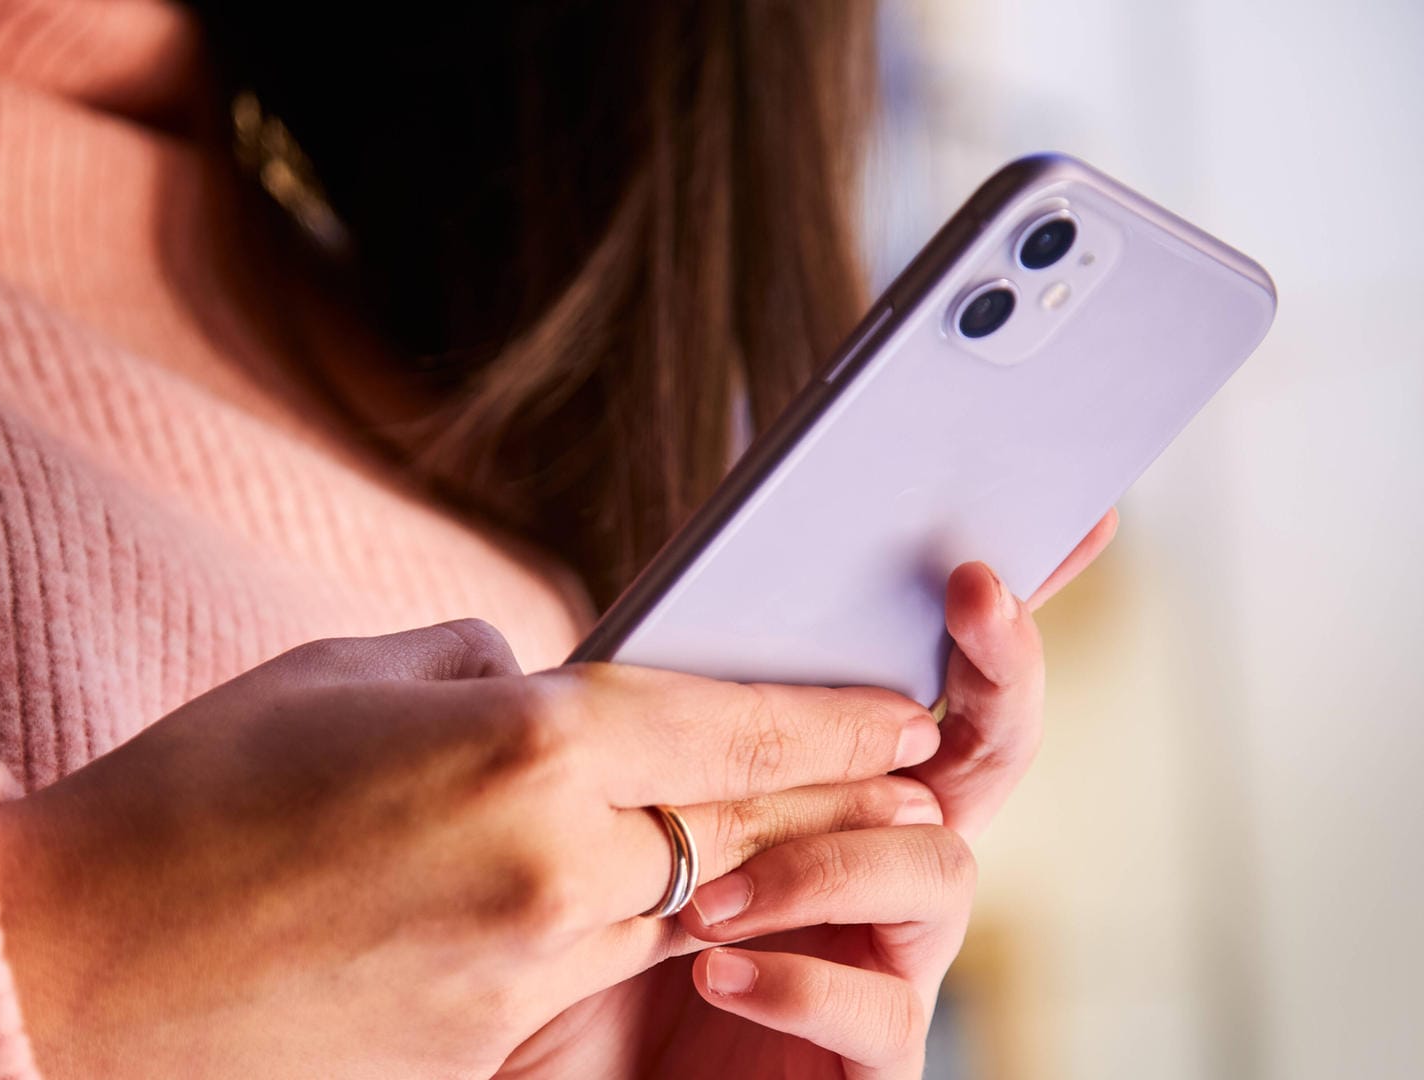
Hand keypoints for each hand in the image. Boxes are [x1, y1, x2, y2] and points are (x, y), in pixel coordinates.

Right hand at [0, 620, 944, 1076]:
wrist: (71, 973)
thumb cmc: (183, 797)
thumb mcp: (333, 678)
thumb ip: (468, 675)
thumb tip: (534, 685)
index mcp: (512, 743)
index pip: (724, 722)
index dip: (829, 717)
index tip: (904, 713)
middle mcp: (543, 863)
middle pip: (736, 830)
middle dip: (826, 804)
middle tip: (904, 783)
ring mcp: (519, 977)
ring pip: (667, 913)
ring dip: (718, 877)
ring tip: (766, 846)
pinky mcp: (481, 1057)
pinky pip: (572, 980)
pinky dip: (591, 941)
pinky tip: (572, 910)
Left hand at [500, 510, 1118, 1078]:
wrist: (549, 1071)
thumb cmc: (568, 943)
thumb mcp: (593, 813)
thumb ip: (630, 732)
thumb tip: (564, 632)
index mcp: (824, 789)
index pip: (919, 680)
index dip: (988, 611)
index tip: (1042, 520)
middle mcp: (878, 862)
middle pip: (983, 754)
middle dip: (994, 667)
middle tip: (971, 593)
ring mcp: (886, 958)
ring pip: (937, 868)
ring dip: (826, 860)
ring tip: (710, 894)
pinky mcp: (869, 1058)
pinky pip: (880, 1011)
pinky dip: (798, 979)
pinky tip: (715, 964)